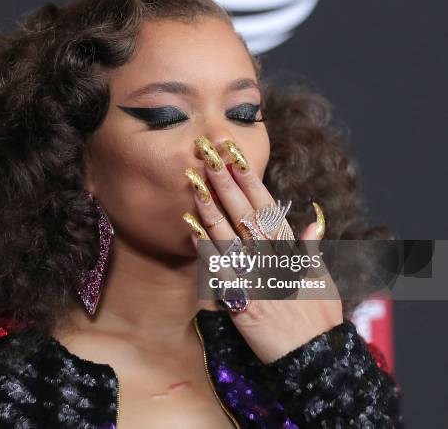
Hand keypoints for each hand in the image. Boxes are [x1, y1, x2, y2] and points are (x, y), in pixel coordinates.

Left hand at [183, 135, 342, 363]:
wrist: (314, 357)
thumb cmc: (319, 318)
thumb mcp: (322, 277)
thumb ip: (312, 246)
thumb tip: (312, 219)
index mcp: (291, 251)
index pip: (268, 207)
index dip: (250, 181)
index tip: (236, 156)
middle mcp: (273, 259)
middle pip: (246, 214)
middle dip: (226, 184)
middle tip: (209, 157)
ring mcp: (257, 278)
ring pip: (230, 236)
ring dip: (211, 209)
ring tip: (195, 184)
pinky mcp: (243, 301)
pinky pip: (221, 272)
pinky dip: (207, 250)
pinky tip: (191, 230)